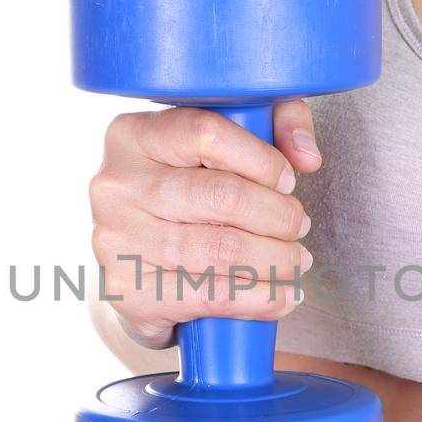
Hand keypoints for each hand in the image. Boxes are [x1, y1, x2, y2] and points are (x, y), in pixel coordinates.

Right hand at [88, 101, 320, 348]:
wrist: (133, 267)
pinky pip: (212, 295)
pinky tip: (282, 294)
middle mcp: (115, 186)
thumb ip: (274, 123)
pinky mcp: (129, 292)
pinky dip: (261, 298)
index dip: (261, 160)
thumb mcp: (224, 142)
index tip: (287, 181)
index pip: (206, 134)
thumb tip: (306, 155)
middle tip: (298, 226)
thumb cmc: (184, 198)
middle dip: (278, 216)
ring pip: (221, 250)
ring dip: (276, 259)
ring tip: (295, 260)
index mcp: (133, 136)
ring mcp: (116, 242)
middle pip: (221, 196)